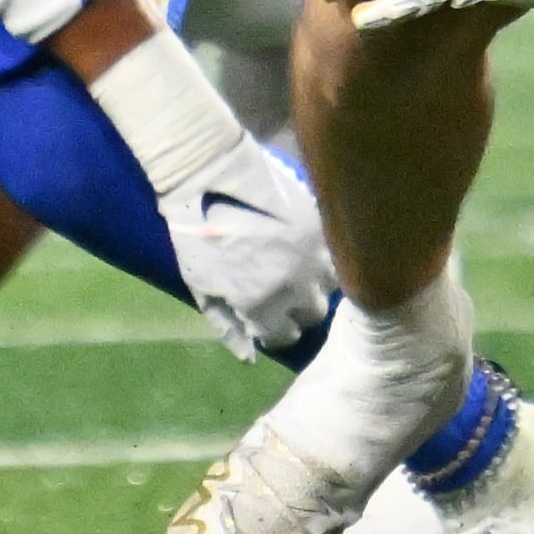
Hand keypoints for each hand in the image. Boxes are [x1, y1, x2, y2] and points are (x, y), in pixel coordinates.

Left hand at [160, 131, 333, 358]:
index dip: (273, 330)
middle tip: (283, 293)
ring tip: (300, 268)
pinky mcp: (324, 224)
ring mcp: (315, 254)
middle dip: (298, 309)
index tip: (265, 318)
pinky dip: (325, 255)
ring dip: (317, 281)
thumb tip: (251, 356)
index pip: (285, 336)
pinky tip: (307, 246)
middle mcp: (297, 287)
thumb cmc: (197, 237)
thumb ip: (229, 326)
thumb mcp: (203, 288)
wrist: (211, 177)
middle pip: (314, 314)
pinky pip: (336, 252)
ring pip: (332, 284)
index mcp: (263, 307)